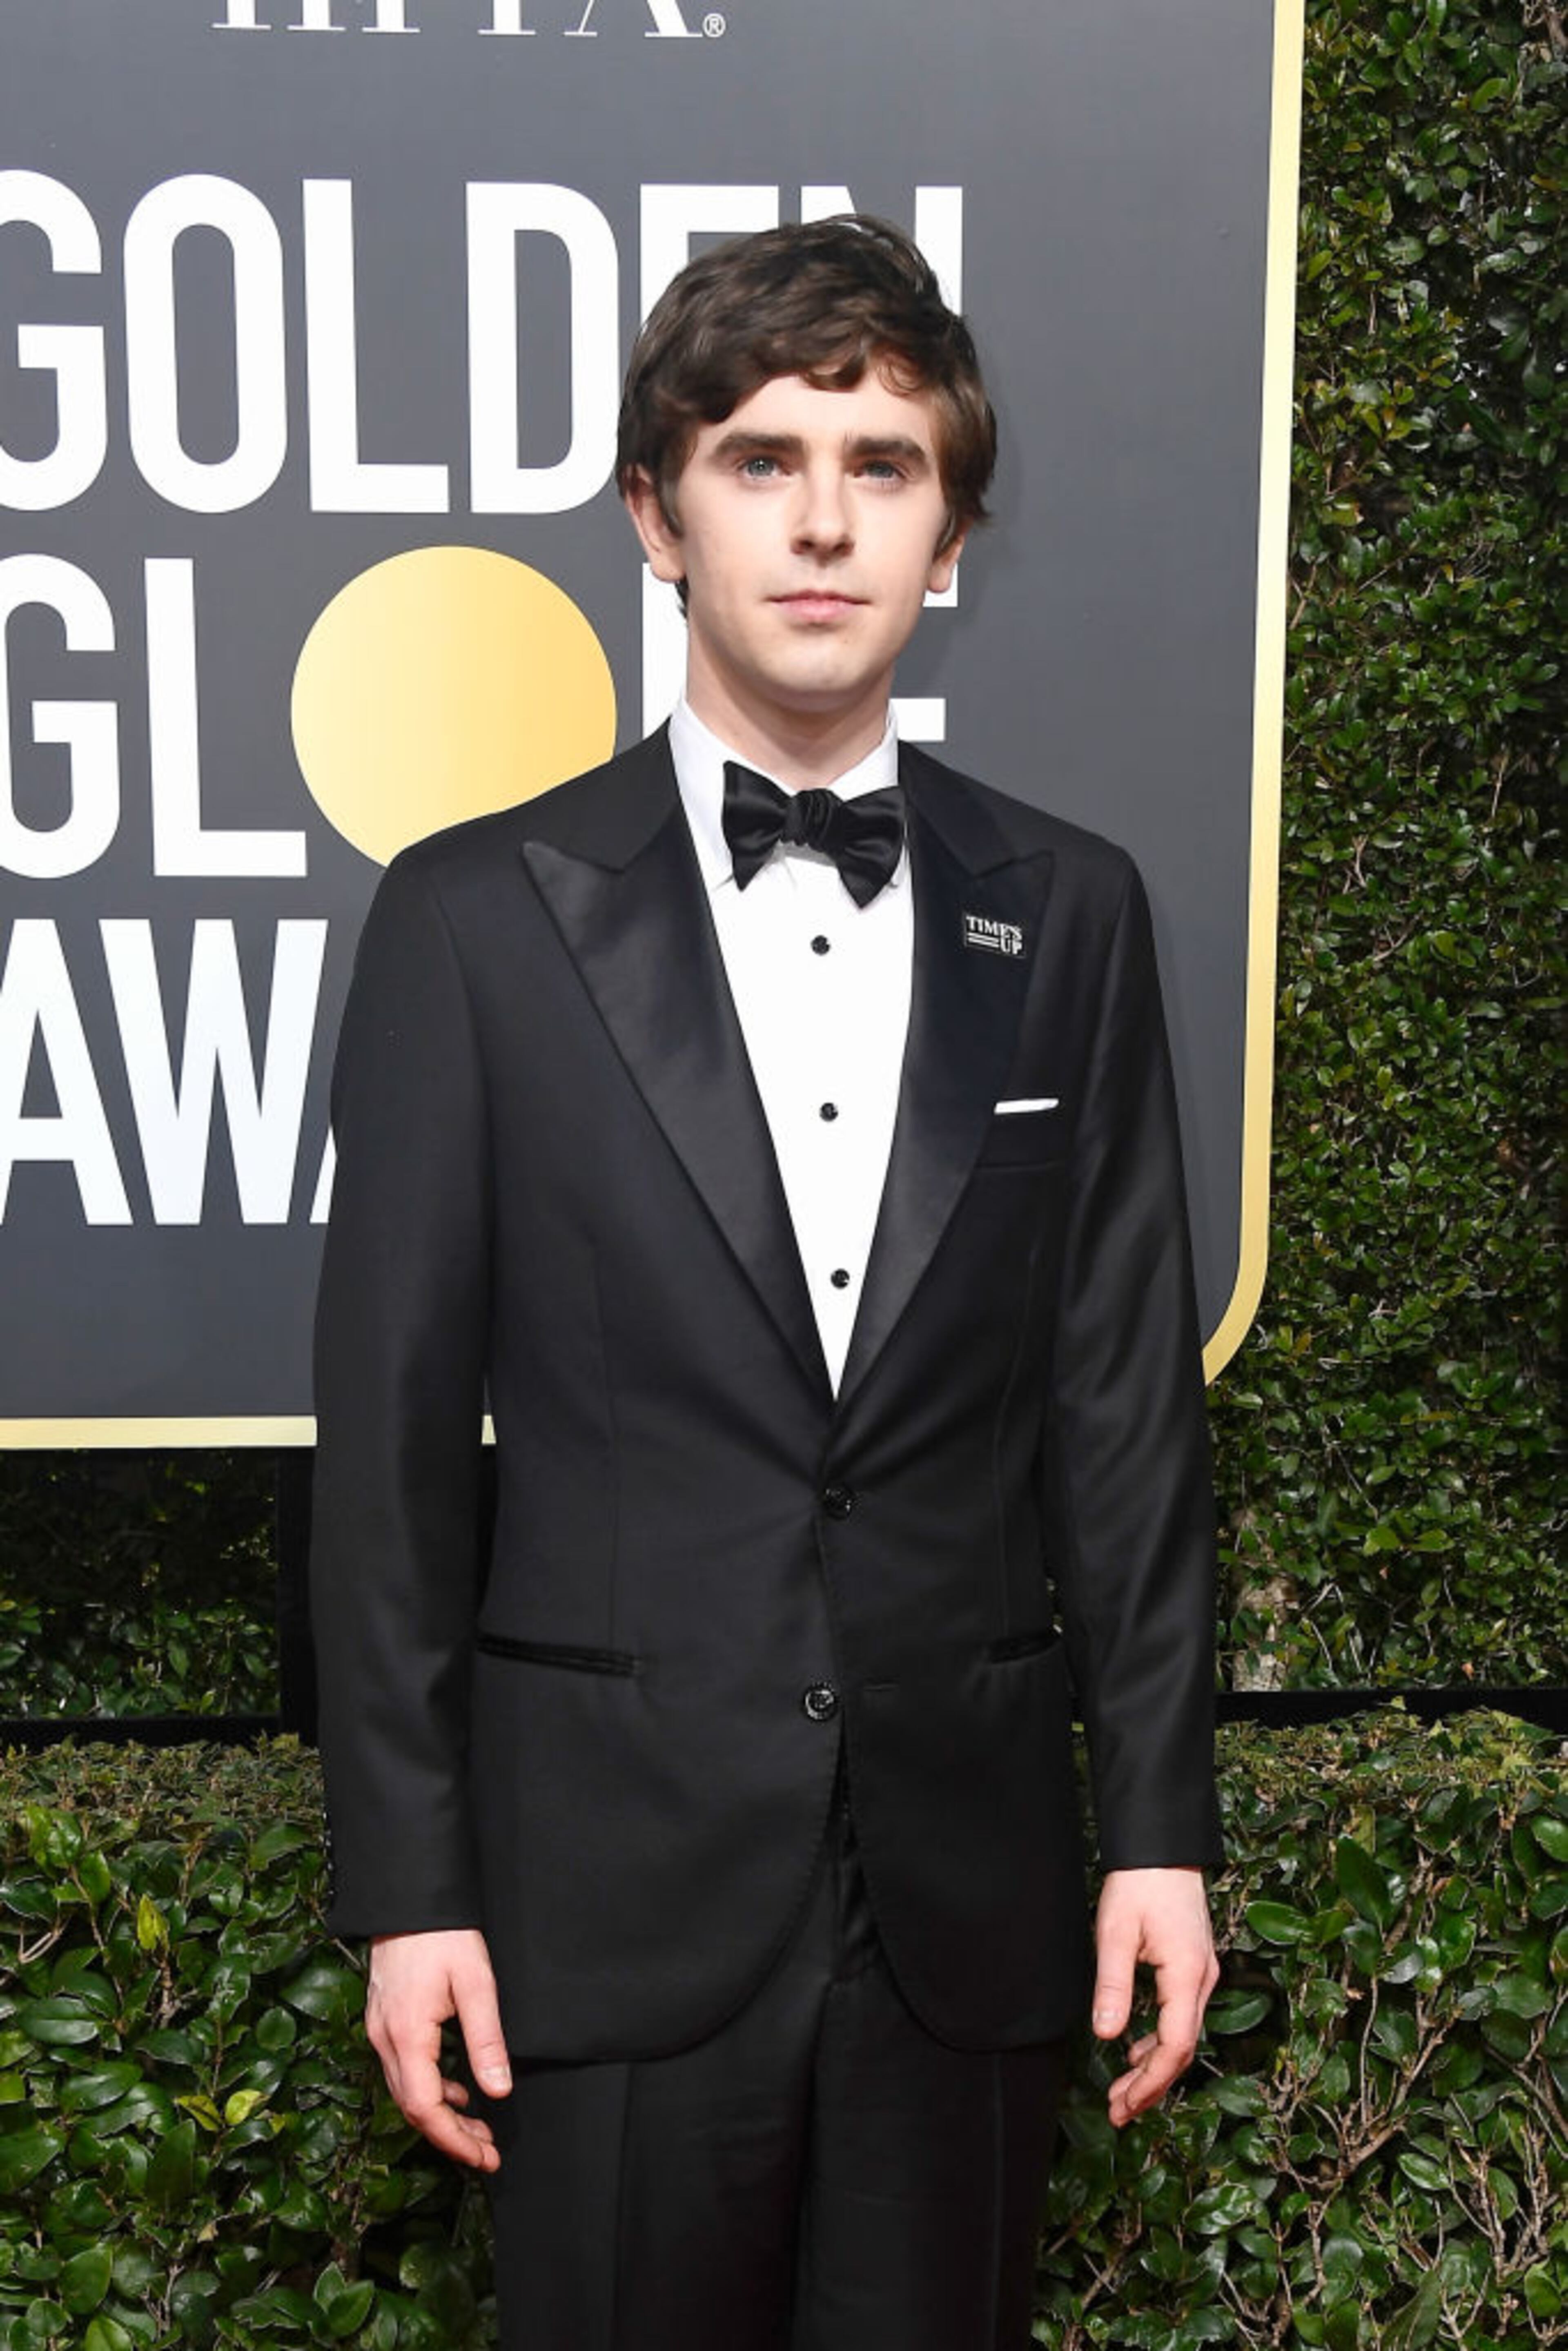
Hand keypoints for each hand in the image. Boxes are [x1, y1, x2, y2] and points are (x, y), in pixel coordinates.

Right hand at [365, 1926, 511, 2169]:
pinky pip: (403, 2070)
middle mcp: (385, 2039)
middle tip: (487, 2152)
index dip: (454, 2140)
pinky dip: (431, 2088)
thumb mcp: (476, 1983)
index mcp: (407, 2035)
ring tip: (479, 2128)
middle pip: (413, 2107)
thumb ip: (486, 2039)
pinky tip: (457, 2089)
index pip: (426, 2108)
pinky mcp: (384, 2021)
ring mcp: (380, 2030)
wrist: (409, 1899)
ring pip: (406, 2091)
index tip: (484, 2157)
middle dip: (451, 2136)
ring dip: (441, 2115)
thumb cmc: (443, 1935)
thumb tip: (498, 2090)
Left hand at [1092, 1866, 1217, 2126]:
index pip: (1176, 2046)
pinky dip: (1160, 2041)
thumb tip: (1107, 2036)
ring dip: (1154, 2067)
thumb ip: (1112, 1986)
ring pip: (1183, 2035)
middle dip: (1152, 2086)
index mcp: (1188, 1975)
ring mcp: (1202, 1973)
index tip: (1124, 2105)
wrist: (1163, 1847)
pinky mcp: (1194, 1966)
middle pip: (1183, 2049)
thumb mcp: (1115, 1933)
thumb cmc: (1139, 1883)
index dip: (1151, 2082)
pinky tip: (1136, 2051)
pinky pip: (1181, 2016)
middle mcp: (1204, 1979)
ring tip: (1123, 2093)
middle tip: (1119, 2112)